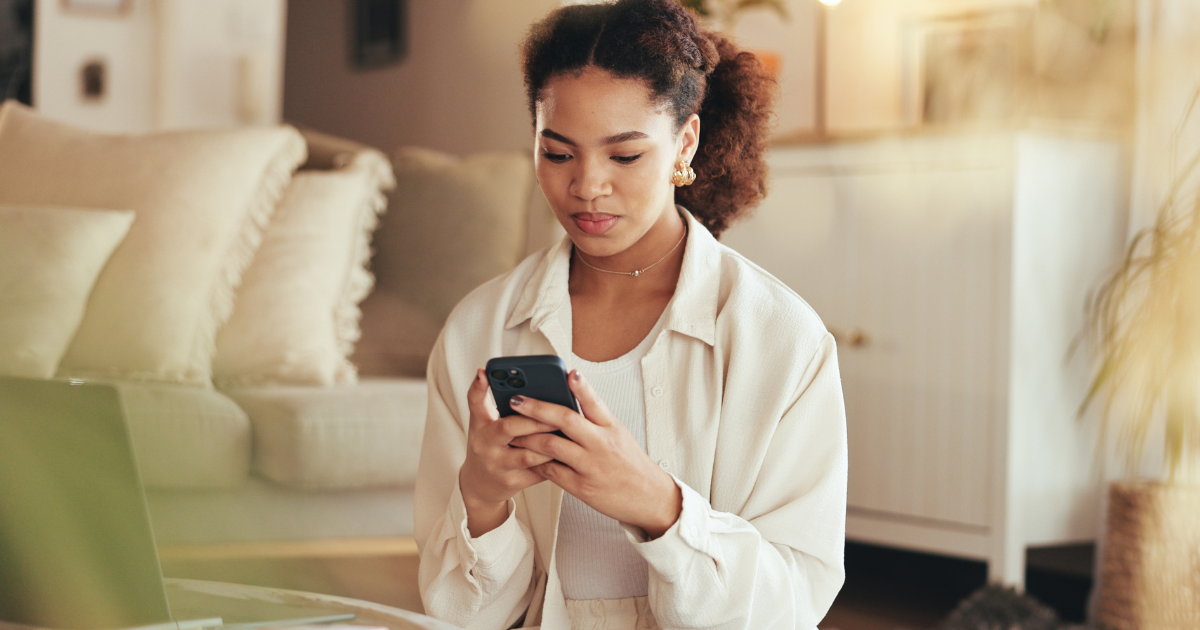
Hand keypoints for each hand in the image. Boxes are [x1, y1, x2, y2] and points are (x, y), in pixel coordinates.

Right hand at [458, 369, 557, 536]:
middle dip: (536, 420)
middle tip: (558, 412)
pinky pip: (539, 470)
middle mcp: (484, 445)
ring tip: (567, 431)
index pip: (475, 403)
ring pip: (529, 453)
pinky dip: (554, 460)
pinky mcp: (513, 482)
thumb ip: (494, 403)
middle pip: (509, 428)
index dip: (478, 387)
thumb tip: (506, 377)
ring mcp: (498, 466)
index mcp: (479, 426)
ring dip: (550, 442)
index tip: (484, 372)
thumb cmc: (489, 446)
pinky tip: (566, 451)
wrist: (479, 484)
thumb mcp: (484, 424)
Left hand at [508, 370, 682, 538]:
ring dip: (527, 436)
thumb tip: (566, 401)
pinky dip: (535, 461)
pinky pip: (550, 471)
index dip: (582, 387)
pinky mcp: (581, 486)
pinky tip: (525, 455)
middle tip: (516, 400)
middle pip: (566, 420)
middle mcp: (601, 444)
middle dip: (537, 408)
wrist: (647, 497)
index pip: (595, 402)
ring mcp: (590, 466)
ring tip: (512, 429)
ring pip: (551, 445)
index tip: (569, 373)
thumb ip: (595, 419)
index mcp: (612, 427)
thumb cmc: (629, 464)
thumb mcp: (618, 435)